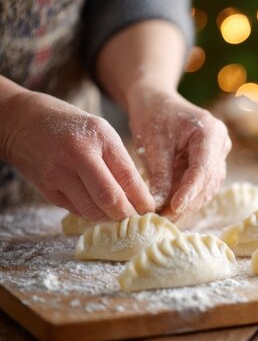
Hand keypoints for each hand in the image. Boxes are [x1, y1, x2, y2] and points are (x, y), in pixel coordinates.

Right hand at [1, 91, 154, 220]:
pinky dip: (91, 212)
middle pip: (110, 199)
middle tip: (135, 218)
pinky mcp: (46, 189)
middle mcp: (78, 156)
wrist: (24, 121)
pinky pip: (76, 209)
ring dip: (109, 217)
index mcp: (99, 138)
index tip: (150, 210)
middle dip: (126, 214)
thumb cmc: (73, 127)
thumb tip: (140, 198)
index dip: (142, 200)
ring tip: (117, 214)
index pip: (128, 178)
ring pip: (92, 211)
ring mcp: (59, 174)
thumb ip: (120, 163)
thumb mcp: (102, 134)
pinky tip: (96, 206)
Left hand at [126, 84, 230, 220]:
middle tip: (162, 219)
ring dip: (187, 205)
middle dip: (186, 202)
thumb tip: (158, 207)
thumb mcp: (153, 145)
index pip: (203, 168)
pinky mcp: (211, 166)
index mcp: (210, 132)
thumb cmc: (154, 117)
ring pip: (207, 189)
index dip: (190, 191)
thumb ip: (159, 176)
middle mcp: (221, 145)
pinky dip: (187, 200)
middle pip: (208, 182)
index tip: (174, 208)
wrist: (157, 103)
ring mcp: (219, 156)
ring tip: (163, 217)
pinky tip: (169, 211)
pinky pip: (202, 188)